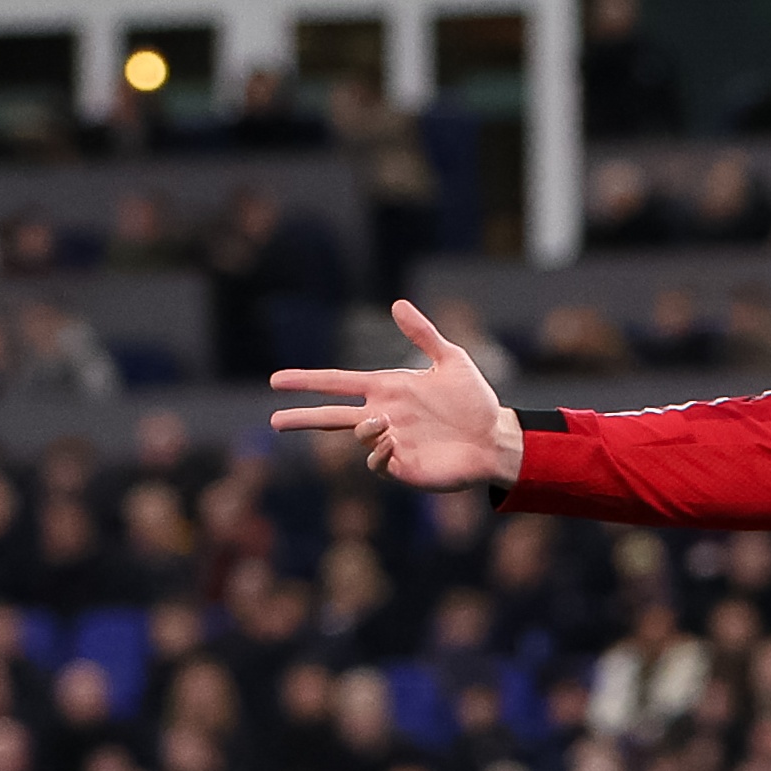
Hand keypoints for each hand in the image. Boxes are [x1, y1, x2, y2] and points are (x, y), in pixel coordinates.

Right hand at [271, 301, 521, 489]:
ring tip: (381, 421)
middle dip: (303, 418)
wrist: (496, 438)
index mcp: (387, 389)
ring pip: (356, 435)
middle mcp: (382, 415)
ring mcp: (390, 443)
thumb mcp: (451, 360)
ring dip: (361, 427)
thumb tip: (397, 304)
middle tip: (275, 419)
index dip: (307, 382)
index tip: (277, 380)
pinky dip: (375, 451)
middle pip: (331, 417)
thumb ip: (423, 334)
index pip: (337, 384)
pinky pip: (375, 461)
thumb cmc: (474, 401)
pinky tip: (390, 440)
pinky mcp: (402, 466)